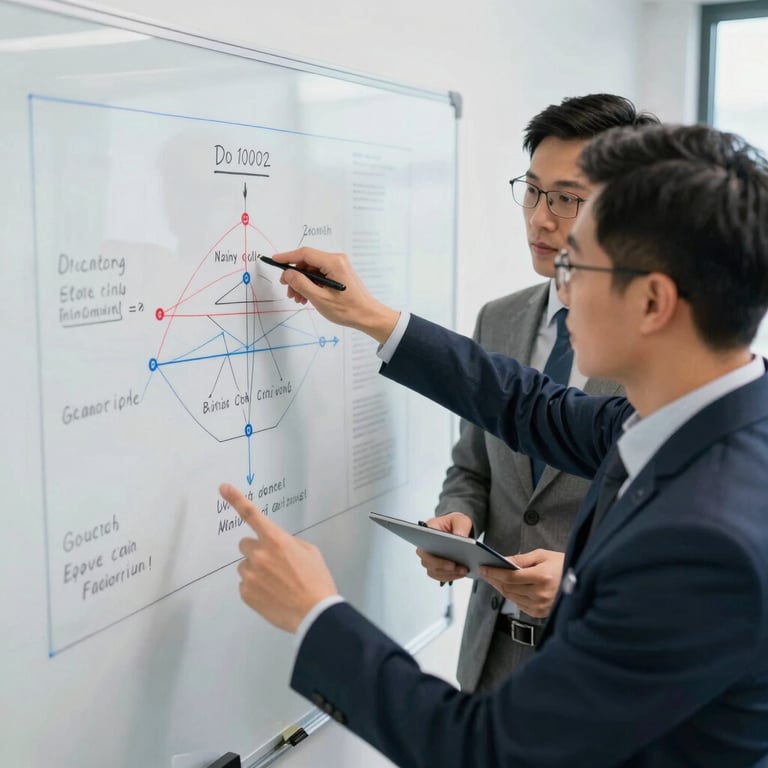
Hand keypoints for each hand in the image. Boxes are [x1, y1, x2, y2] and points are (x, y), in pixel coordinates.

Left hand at [220, 483, 337, 632]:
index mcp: (276, 540)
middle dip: (257, 550)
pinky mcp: (245, 593)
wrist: (314, 613)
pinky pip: (245, 584)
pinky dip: (256, 588)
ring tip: (276, 584)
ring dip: (256, 570)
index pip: (252, 515)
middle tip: (274, 564)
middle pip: (245, 544)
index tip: (222, 487)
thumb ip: (288, 543)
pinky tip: (272, 595)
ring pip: (245, 565)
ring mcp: (250, 575)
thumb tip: (275, 545)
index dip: (236, 499)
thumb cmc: (316, 579)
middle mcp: (259, 554)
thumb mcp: (309, 552)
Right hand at [270, 247, 399, 342]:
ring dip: (302, 283)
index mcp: (333, 262)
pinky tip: (307, 297)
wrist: (368, 316)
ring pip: (312, 270)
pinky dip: (311, 285)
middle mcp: (337, 260)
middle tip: (287, 290)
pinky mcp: (340, 274)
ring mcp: (339, 266)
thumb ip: (301, 284)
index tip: (274, 261)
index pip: (305, 254)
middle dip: (295, 276)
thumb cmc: (347, 309)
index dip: (287, 257)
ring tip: (298, 299)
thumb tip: (288, 273)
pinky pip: (320, 275)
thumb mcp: (319, 298)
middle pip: (308, 262)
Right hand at [415, 513, 472, 582]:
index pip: (424, 547)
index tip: (450, 563)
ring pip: (434, 571)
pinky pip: (440, 575)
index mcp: (428, 531)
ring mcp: (430, 557)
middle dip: (444, 568)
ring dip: (449, 574)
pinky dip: (450, 576)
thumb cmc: (456, 521)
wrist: (458, 526)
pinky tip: (461, 573)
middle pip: (428, 562)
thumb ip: (460, 527)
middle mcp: (425, 545)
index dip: (434, 559)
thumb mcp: (461, 520)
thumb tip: (461, 539)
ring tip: (463, 570)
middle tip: (459, 567)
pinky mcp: (437, 565)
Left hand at [479, 549, 564, 617]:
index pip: (510, 577)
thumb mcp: (542, 555)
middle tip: (486, 572)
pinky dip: (512, 596)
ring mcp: (541, 606)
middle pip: (508, 588)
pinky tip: (508, 588)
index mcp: (542, 577)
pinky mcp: (541, 613)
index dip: (494, 572)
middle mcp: (541, 594)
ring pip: (512, 598)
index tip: (483, 568)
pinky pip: (519, 605)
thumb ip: (521, 560)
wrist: (583, 581)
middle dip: (494, 580)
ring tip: (494, 579)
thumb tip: (503, 561)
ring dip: (501, 588)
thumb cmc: (563, 565)